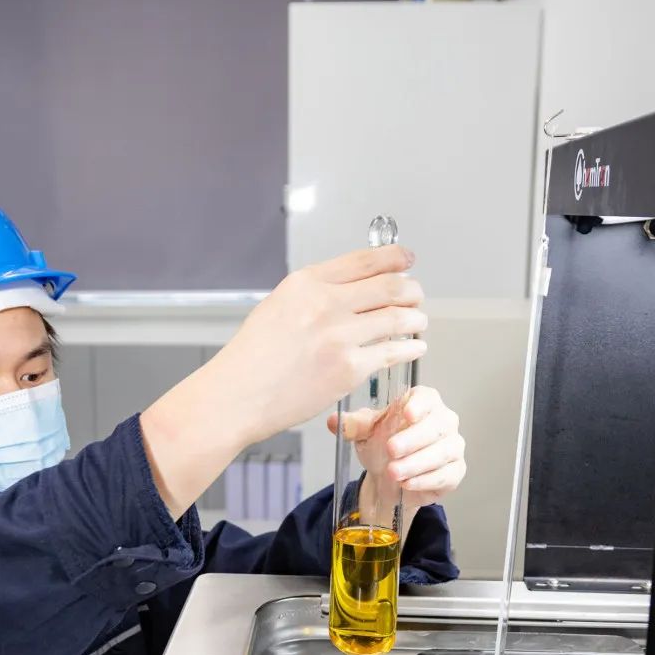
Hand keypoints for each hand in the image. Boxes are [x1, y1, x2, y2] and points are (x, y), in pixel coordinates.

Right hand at [139, 246, 427, 518]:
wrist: (236, 396)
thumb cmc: (250, 360)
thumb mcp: (276, 308)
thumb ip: (312, 296)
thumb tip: (350, 291)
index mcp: (305, 283)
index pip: (364, 260)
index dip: (394, 257)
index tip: (407, 259)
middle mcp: (325, 303)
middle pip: (389, 285)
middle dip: (411, 289)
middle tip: (416, 295)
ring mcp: (339, 336)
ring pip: (398, 317)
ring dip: (416, 319)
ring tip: (418, 322)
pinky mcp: (348, 368)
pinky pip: (392, 352)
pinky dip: (409, 349)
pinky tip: (413, 348)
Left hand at [328, 385, 465, 519]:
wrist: (388, 478)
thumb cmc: (382, 445)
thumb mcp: (366, 433)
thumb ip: (354, 425)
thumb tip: (334, 421)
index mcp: (423, 403)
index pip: (428, 398)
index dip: (419, 405)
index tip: (407, 414)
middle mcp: (444, 421)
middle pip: (436, 426)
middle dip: (412, 439)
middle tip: (391, 450)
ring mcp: (453, 446)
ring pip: (442, 452)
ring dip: (416, 463)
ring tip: (393, 472)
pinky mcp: (455, 471)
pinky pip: (446, 474)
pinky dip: (425, 480)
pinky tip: (407, 483)